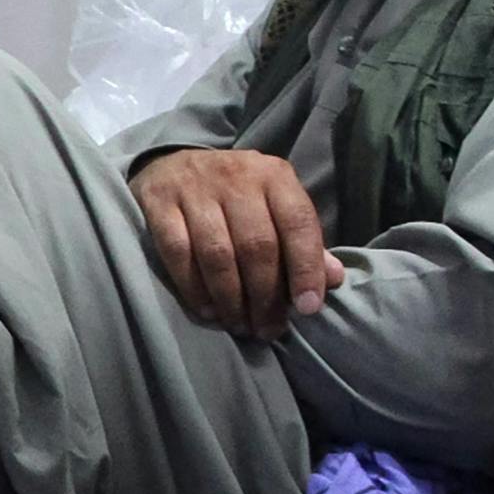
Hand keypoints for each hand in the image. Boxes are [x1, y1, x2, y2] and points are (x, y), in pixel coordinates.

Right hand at [128, 148, 346, 339]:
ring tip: (238, 324)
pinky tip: (207, 309)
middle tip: (266, 329)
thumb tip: (334, 279)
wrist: (170, 164)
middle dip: (265, 296)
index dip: (305, 268)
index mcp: (274, 176)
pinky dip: (194, 288)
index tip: (307, 308)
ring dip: (230, 298)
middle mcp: (236, 176)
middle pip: (257, 245)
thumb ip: (302, 243)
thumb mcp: (273, 208)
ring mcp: (194, 188)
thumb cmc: (233, 196)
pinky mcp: (159, 202)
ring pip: (217, 254)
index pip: (298, 223)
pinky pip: (178, 253)